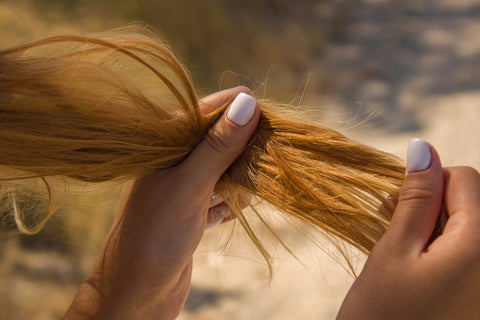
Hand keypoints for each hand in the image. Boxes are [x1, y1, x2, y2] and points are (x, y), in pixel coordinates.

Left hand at [65, 86, 259, 318]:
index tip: (271, 115)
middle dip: (245, 146)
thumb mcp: (189, 186)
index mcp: (163, 145)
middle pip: (219, 140)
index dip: (238, 109)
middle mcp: (173, 162)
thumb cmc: (154, 236)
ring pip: (223, 169)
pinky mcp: (192, 212)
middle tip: (270, 153)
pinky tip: (236, 209)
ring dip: (241, 176)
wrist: (135, 295)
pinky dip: (232, 201)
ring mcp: (183, 188)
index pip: (207, 112)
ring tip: (256, 184)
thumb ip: (217, 146)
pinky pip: (220, 196)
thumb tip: (248, 102)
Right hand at [337, 139, 479, 318]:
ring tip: (402, 247)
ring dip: (435, 226)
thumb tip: (423, 148)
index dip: (428, 184)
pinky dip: (444, 247)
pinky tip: (419, 261)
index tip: (398, 205)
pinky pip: (468, 250)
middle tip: (393, 223)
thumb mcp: (393, 251)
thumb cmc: (382, 314)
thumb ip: (415, 198)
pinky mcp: (478, 289)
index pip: (466, 180)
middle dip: (432, 205)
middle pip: (472, 202)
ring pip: (469, 225)